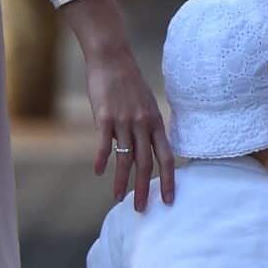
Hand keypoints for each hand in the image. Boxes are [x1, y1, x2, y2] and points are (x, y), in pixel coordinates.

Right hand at [83, 45, 174, 210]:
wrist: (111, 58)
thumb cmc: (128, 82)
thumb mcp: (146, 104)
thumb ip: (147, 126)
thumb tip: (143, 149)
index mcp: (155, 122)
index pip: (166, 157)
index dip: (169, 180)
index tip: (169, 200)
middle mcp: (142, 124)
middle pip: (146, 164)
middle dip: (144, 189)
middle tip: (141, 209)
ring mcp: (124, 121)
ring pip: (125, 159)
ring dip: (121, 181)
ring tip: (118, 198)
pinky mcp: (104, 117)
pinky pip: (103, 144)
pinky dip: (101, 160)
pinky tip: (98, 172)